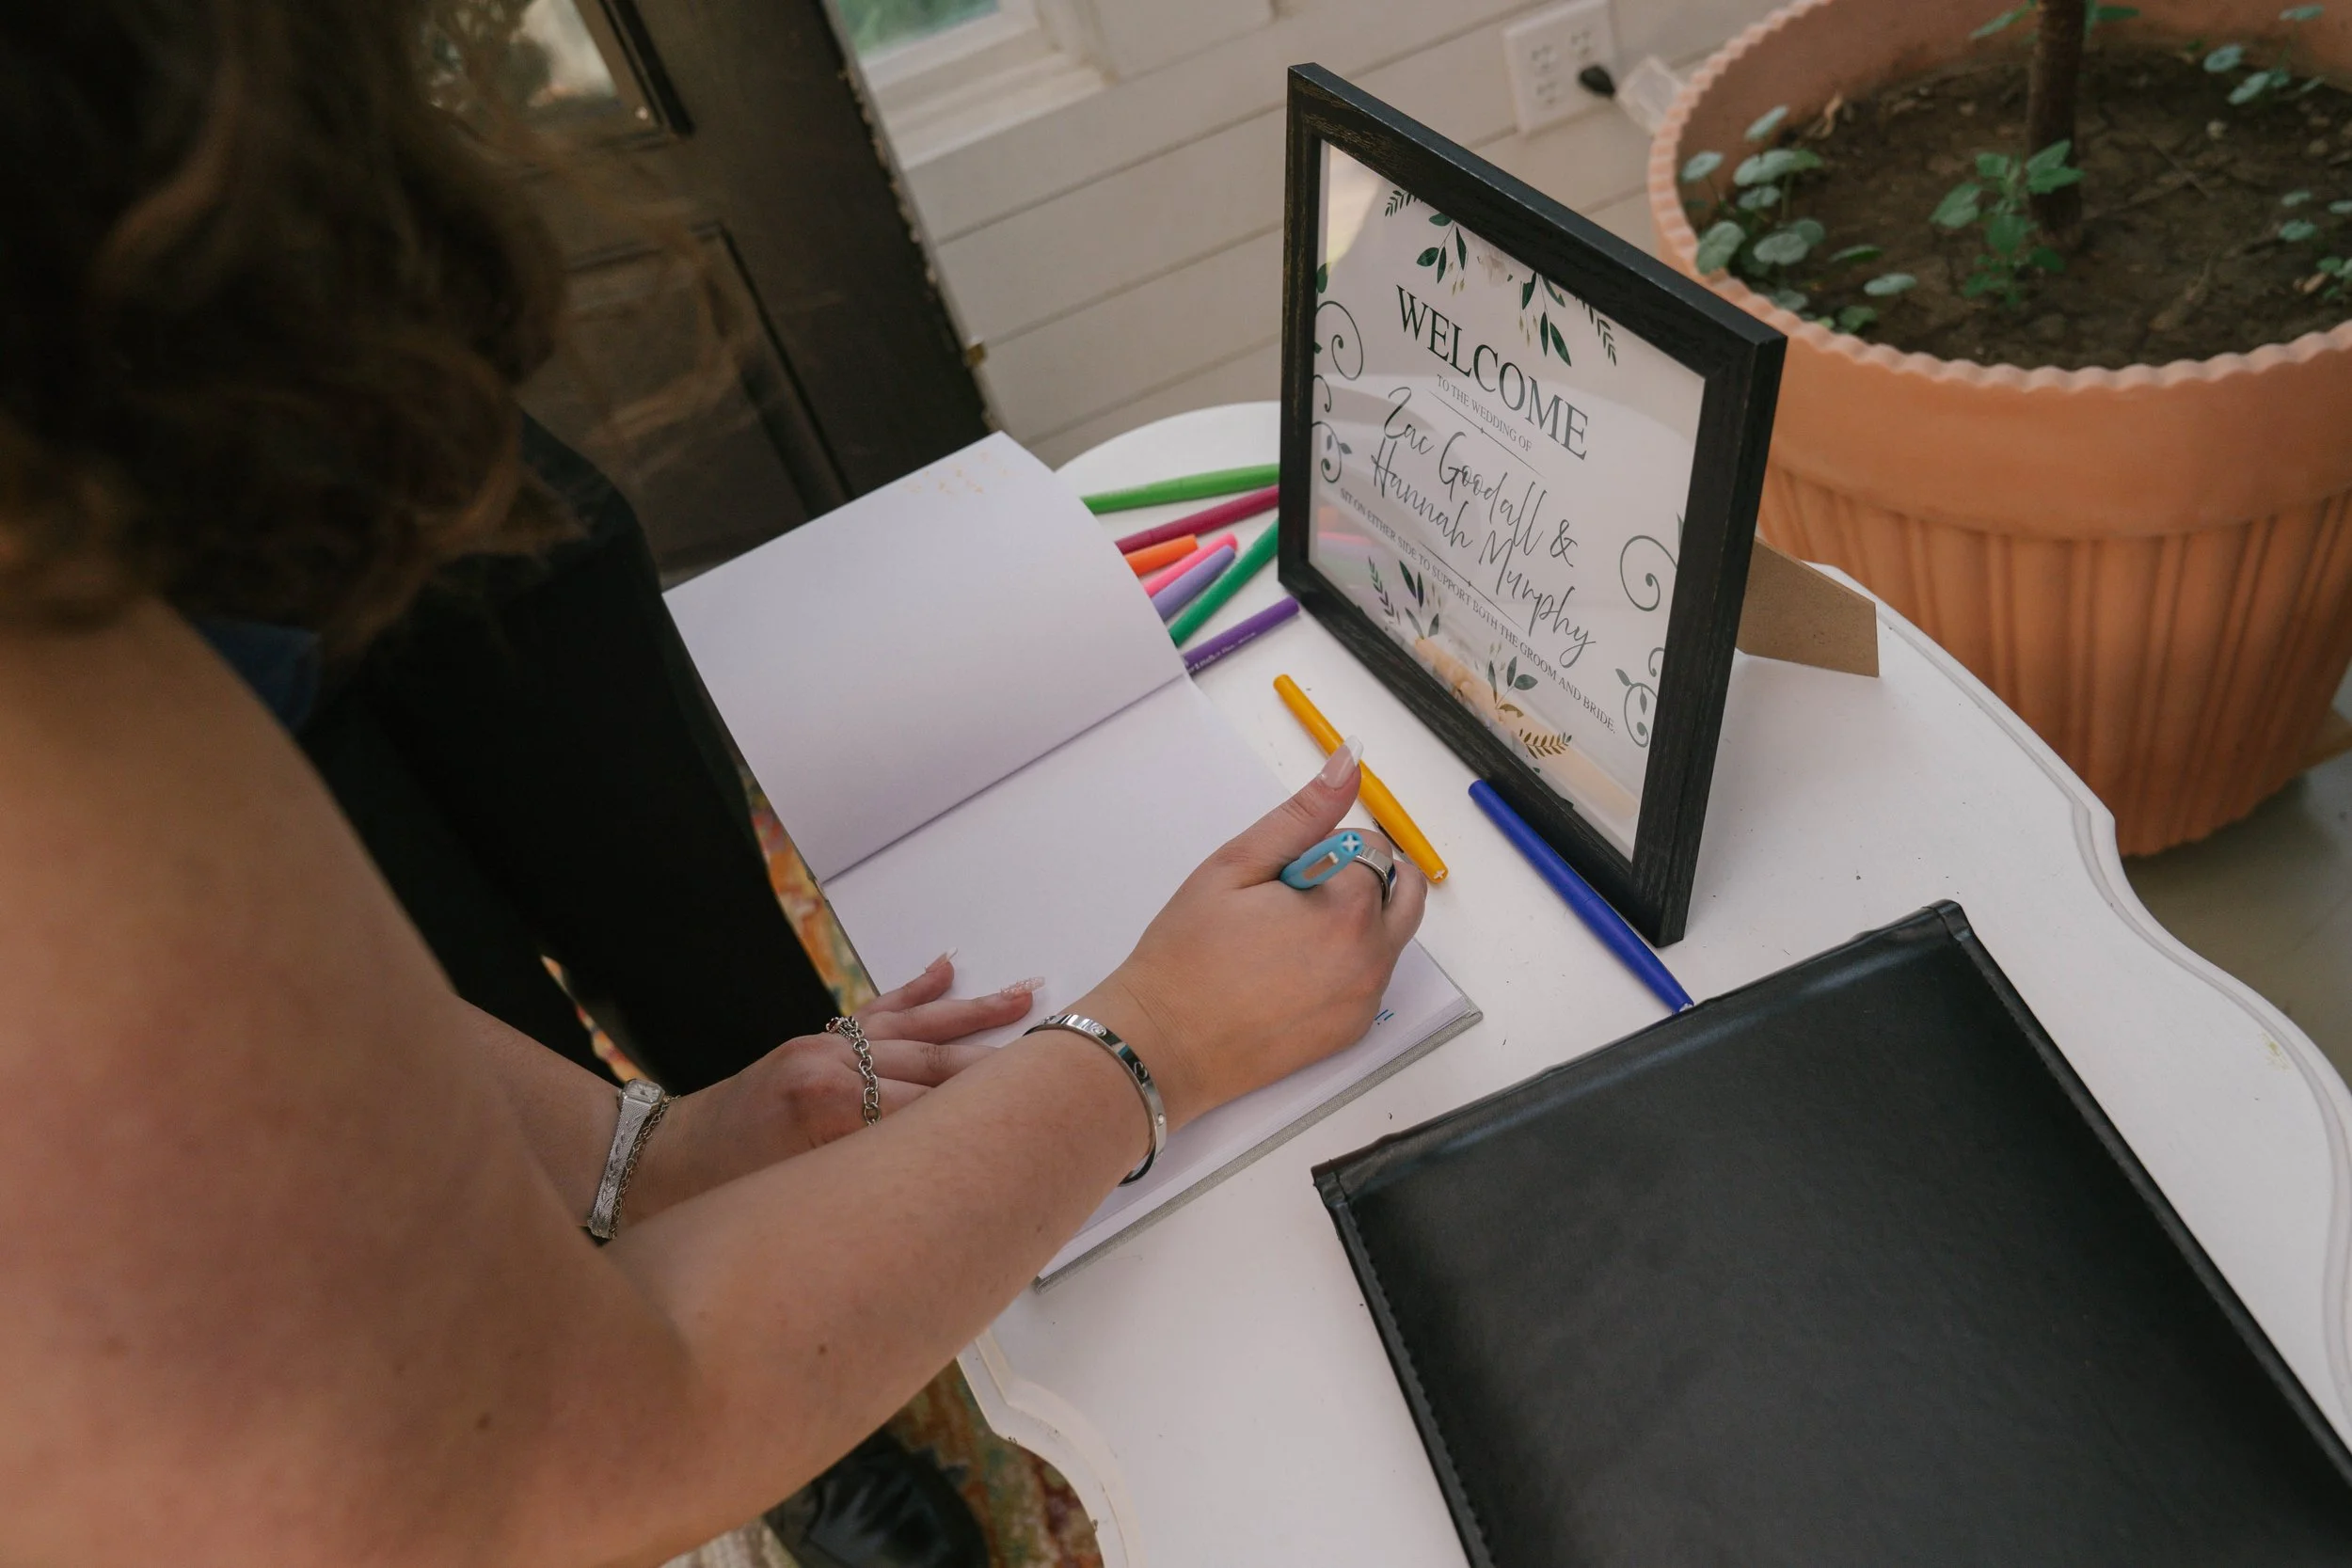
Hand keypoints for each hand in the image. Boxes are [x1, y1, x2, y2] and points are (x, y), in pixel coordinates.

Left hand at [629, 957, 1040, 1216]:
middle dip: (1003, 1064)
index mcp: (836, 1114)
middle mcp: (838, 1069)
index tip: (1047, 1112)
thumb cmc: (723, 1201)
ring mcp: (827, 1048)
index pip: (934, 1113)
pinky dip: (915, 991)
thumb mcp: (801, 1207)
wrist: (654, 1169)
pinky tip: (948, 969)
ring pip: (917, 1030)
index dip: (992, 1117)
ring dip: (976, 1015)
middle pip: (938, 1065)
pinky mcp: (814, 1041)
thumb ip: (870, 1193)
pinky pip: (876, 1011)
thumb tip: (943, 1205)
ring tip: (1031, 994)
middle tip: (1064, 1052)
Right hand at [1070, 744, 1425, 1131]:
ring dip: (1355, 920)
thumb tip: (1351, 761)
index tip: (1281, 876)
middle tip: (1297, 893)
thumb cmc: (1187, 954)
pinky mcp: (1353, 1031)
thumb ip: (1304, 813)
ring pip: (1389, 934)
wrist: (1162, 1044)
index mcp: (1347, 910)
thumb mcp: (1237, 865)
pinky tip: (1289, 972)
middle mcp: (1371, 958)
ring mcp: (1365, 999)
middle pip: (1402, 890)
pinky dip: (1346, 963)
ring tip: (1285, 936)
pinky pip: (1371, 978)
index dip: (1326, 849)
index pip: (1371, 847)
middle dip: (1362, 877)